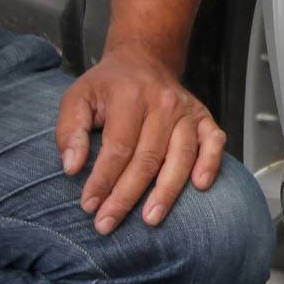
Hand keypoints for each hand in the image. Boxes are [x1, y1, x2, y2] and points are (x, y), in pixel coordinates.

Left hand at [55, 45, 227, 235]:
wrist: (143, 60)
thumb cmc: (108, 86)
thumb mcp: (77, 98)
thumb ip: (70, 131)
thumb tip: (72, 168)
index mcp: (129, 95)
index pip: (118, 147)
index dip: (103, 180)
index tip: (89, 205)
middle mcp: (163, 102)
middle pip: (147, 158)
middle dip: (126, 196)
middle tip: (108, 223)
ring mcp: (187, 110)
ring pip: (180, 156)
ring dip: (166, 192)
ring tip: (150, 219)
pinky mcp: (204, 117)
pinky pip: (213, 142)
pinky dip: (210, 164)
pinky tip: (200, 186)